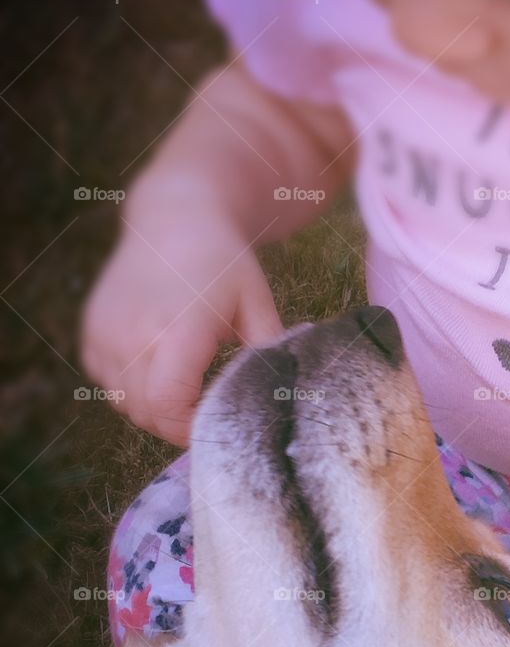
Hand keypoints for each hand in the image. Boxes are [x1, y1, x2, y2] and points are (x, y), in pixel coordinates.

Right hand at [81, 197, 282, 443]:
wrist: (175, 217)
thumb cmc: (225, 263)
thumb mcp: (258, 306)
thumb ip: (268, 356)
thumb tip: (280, 400)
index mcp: (178, 329)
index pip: (167, 407)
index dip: (190, 429)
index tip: (214, 422)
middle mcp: (132, 334)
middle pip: (147, 414)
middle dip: (177, 422)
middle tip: (205, 404)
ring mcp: (105, 333)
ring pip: (125, 404)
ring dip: (154, 406)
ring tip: (184, 380)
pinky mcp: (91, 332)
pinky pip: (107, 385)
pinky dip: (130, 387)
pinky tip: (156, 362)